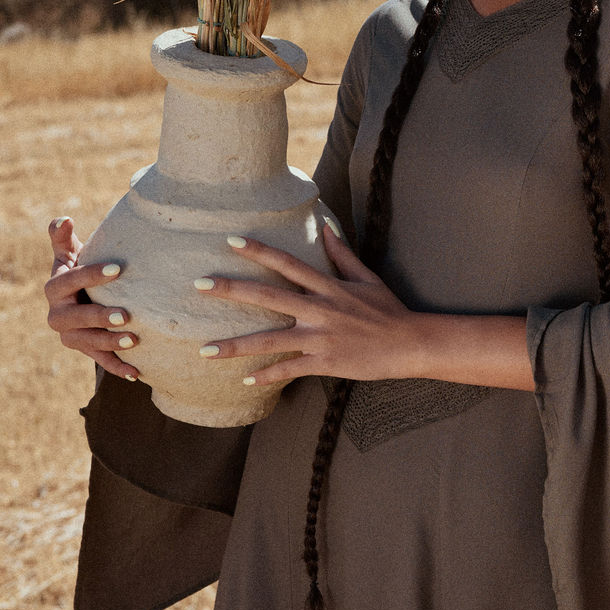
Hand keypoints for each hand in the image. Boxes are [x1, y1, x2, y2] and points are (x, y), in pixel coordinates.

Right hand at [44, 217, 139, 379]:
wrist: (78, 297)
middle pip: (75, 318)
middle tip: (126, 314)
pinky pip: (100, 361)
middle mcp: (57, 316)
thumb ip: (62, 238)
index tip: (117, 269)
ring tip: (134, 340)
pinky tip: (137, 373)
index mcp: (54, 289)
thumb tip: (62, 219)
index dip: (91, 275)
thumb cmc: (78, 269)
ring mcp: (70, 336)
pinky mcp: (85, 351)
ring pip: (87, 343)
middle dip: (99, 317)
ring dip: (110, 344)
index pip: (70, 281)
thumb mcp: (69, 253)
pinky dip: (118, 368)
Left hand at [193, 227, 424, 386]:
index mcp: (328, 286)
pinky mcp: (324, 362)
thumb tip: (326, 228)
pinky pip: (289, 369)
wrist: (410, 344)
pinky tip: (245, 380)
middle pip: (268, 296)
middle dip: (232, 290)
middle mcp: (320, 309)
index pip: (287, 263)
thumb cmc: (388, 310)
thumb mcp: (367, 278)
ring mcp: (320, 338)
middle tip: (199, 284)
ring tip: (204, 350)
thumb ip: (342, 255)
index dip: (259, 251)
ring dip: (235, 346)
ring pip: (270, 340)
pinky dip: (267, 375)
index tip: (231, 240)